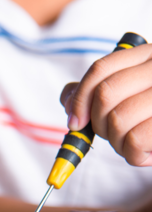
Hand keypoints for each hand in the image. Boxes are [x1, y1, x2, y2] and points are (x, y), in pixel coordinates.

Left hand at [60, 44, 151, 166]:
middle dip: (98, 124)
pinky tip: (144, 153)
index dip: (80, 98)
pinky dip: (132, 154)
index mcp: (147, 56)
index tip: (76, 122)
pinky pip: (134, 140)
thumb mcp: (124, 100)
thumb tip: (68, 102)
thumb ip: (93, 94)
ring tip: (132, 144)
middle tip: (112, 135)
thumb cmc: (149, 120)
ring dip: (116, 142)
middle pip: (105, 95)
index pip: (101, 69)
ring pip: (118, 120)